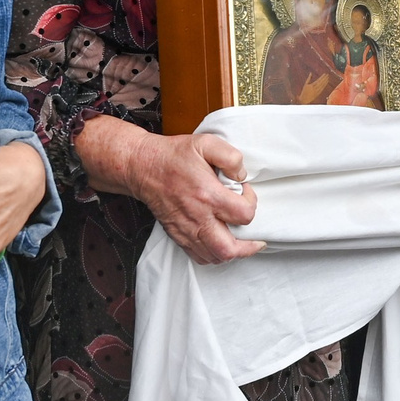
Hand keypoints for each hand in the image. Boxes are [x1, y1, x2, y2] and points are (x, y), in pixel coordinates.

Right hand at [77, 115, 263, 263]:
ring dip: (232, 253)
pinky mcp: (177, 235)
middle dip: (248, 247)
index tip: (245, 192)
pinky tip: (220, 242)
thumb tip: (242, 176)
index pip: (243, 214)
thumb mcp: (206, 143)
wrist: (142, 167)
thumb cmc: (173, 155)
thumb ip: (230, 157)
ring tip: (240, 242)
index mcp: (207, 195)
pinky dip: (213, 255)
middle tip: (256, 239)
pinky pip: (198, 257)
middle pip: (228, 249)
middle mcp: (197, 217)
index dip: (252, 203)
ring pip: (214, 257)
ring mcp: (185, 230)